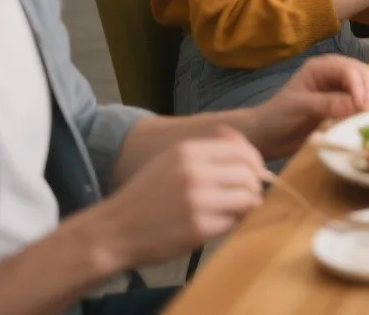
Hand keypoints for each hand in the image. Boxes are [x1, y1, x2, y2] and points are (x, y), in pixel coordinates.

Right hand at [95, 128, 264, 267]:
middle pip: (249, 174)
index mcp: (187, 151)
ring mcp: (196, 201)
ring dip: (247, 206)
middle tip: (247, 197)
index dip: (256, 163)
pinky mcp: (198, 228)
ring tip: (234, 211)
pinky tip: (218, 224)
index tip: (255, 175)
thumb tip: (238, 137)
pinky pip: (233, 222)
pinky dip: (232, 224)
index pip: (242, 150)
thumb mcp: (170, 160)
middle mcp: (193, 172)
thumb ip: (205, 148)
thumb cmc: (145, 196)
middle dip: (255, 187)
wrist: (112, 231)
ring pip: (247, 198)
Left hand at [244, 55, 368, 159]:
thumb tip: (356, 104)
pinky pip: (358, 100)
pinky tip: (360, 118)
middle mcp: (331, 73)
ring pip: (363, 85)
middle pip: (360, 73)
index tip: (362, 107)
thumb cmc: (277, 118)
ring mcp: (336, 88)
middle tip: (366, 111)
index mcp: (319, 68)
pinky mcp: (340, 103)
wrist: (266, 137)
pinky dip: (363, 107)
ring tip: (363, 115)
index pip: (347, 70)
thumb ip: (326, 104)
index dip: (358, 86)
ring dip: (367, 97)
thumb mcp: (299, 108)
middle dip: (366, 89)